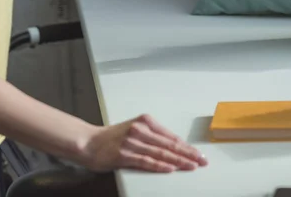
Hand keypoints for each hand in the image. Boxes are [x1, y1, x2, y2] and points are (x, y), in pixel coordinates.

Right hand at [79, 114, 206, 172]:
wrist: (88, 142)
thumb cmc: (112, 138)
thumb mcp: (135, 130)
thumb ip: (153, 136)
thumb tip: (174, 147)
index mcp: (146, 121)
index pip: (171, 136)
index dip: (187, 146)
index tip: (198, 153)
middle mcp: (141, 130)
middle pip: (170, 144)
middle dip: (188, 154)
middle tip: (202, 160)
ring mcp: (133, 142)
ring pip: (162, 153)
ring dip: (179, 161)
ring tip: (192, 166)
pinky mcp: (125, 154)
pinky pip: (147, 161)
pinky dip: (160, 165)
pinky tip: (171, 168)